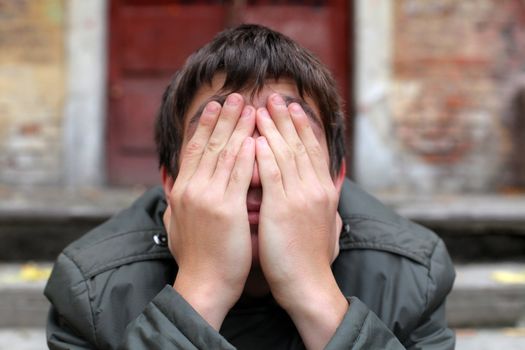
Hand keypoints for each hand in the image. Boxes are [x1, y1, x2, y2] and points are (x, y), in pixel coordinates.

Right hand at [165, 93, 255, 329]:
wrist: (203, 285)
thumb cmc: (197, 259)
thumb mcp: (179, 227)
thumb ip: (178, 206)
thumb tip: (173, 195)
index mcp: (181, 191)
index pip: (193, 150)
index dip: (205, 126)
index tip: (216, 107)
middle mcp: (191, 189)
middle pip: (208, 145)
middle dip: (224, 118)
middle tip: (235, 96)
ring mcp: (207, 198)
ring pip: (224, 154)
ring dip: (238, 127)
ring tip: (249, 107)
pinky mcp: (226, 210)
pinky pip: (238, 175)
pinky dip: (247, 154)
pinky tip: (255, 137)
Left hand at [255, 94, 346, 348]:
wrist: (309, 285)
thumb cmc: (312, 261)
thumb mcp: (328, 229)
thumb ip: (328, 209)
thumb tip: (332, 201)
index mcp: (325, 192)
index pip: (314, 151)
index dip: (304, 127)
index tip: (295, 109)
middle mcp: (315, 188)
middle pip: (300, 145)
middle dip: (287, 119)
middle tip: (276, 97)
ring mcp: (300, 196)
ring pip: (285, 153)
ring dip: (272, 128)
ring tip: (262, 107)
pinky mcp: (283, 207)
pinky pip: (271, 172)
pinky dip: (262, 153)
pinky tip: (253, 137)